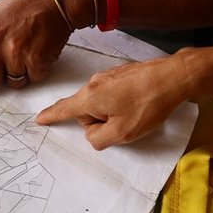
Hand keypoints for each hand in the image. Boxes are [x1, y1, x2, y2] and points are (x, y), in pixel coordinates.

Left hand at [0, 0, 75, 109]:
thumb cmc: (26, 5)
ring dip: (21, 73)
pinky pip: (33, 79)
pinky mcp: (36, 61)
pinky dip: (38, 70)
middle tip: (12, 58)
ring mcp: (16, 53)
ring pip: (13, 83)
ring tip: (28, 49)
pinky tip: (40, 50)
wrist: (55, 0)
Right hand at [35, 55, 191, 149]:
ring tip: (137, 112)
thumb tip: (93, 134)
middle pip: (87, 110)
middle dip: (100, 121)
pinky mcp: (122, 73)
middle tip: (124, 123)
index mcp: (90, 97)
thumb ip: (98, 139)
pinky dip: (122, 103)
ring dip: (113, 113)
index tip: (39, 119)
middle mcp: (95, 83)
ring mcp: (109, 76)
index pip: (64, 109)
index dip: (51, 117)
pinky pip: (114, 94)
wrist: (174, 77)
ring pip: (102, 103)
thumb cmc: (147, 105)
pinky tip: (140, 103)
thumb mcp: (122, 133)